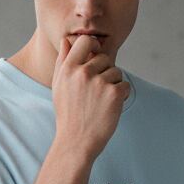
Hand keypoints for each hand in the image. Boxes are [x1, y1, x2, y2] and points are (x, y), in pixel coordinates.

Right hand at [51, 34, 130, 164]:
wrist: (76, 142)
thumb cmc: (67, 114)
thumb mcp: (59, 86)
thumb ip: (63, 61)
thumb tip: (67, 41)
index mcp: (68, 68)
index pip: (85, 41)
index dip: (94, 46)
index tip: (95, 56)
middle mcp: (83, 72)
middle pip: (105, 58)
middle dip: (105, 72)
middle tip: (96, 93)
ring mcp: (99, 83)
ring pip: (117, 72)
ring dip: (113, 85)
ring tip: (101, 103)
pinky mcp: (114, 94)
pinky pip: (125, 86)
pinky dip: (122, 96)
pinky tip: (110, 108)